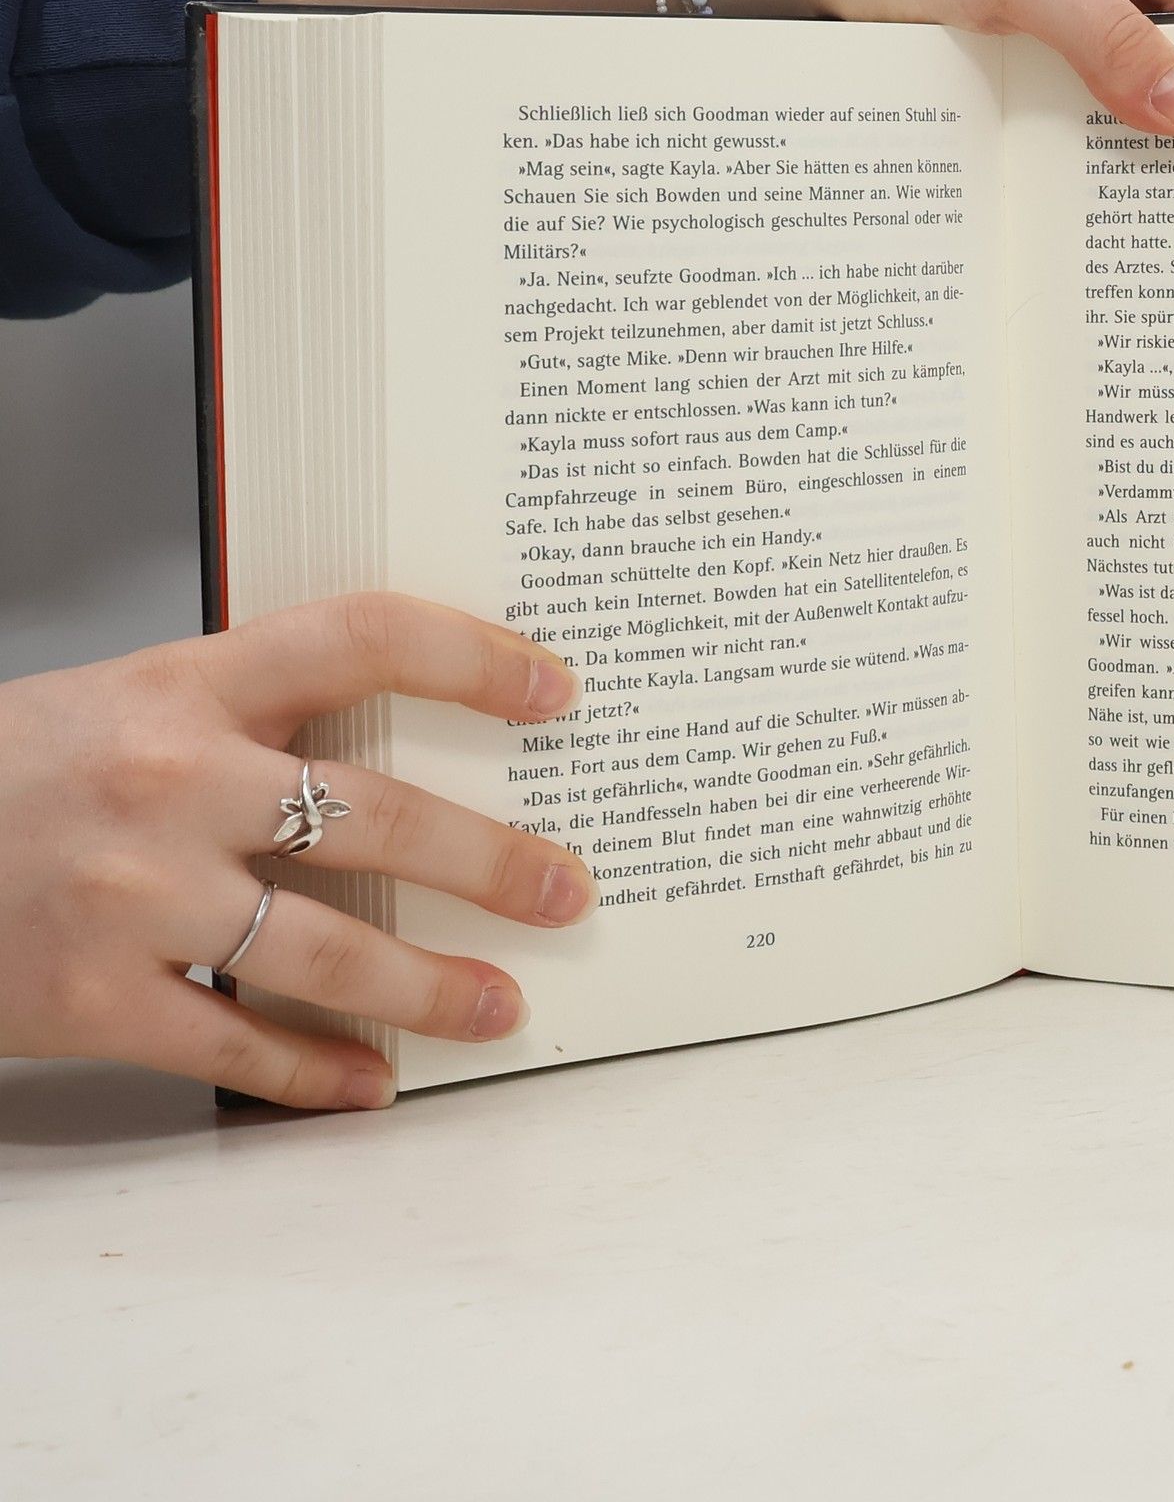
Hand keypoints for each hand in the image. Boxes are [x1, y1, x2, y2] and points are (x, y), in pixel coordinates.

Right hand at [0, 594, 594, 1110]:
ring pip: (328, 949)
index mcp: (184, 685)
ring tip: (504, 1004)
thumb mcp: (128, 700)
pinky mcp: (91, 997)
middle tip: (566, 890)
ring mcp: (133, 895)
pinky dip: (317, 1072)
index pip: (362, 639)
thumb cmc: (13, 769)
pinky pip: (237, 1044)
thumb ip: (249, 712)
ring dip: (433, 987)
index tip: (553, 691)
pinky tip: (375, 1085)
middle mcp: (170, 781)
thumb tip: (403, 746)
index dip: (473, 659)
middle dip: (494, 861)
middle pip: (378, 814)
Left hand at [705, 0, 1173, 132]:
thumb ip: (1111, 40)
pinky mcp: (1016, 8)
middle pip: (1164, 23)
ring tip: (1110, 173)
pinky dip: (1069, 109)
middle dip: (1158, 90)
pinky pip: (1069, 68)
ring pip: (1116, 54)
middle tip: (1163, 173)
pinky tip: (1062, 153)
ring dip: (1110, 108)